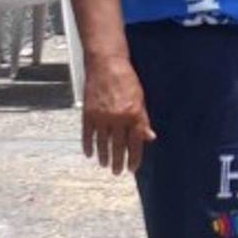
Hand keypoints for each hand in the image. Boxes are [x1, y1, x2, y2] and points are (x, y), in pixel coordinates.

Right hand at [81, 54, 153, 174]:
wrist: (107, 65)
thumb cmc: (127, 79)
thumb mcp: (141, 99)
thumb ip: (143, 120)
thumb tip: (149, 137)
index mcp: (133, 115)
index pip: (135, 142)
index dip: (134, 157)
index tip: (133, 168)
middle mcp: (117, 118)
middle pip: (118, 146)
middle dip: (118, 161)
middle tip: (117, 172)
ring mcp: (101, 116)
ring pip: (102, 143)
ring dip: (103, 156)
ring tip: (105, 165)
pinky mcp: (88, 113)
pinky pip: (87, 134)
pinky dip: (88, 145)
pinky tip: (89, 154)